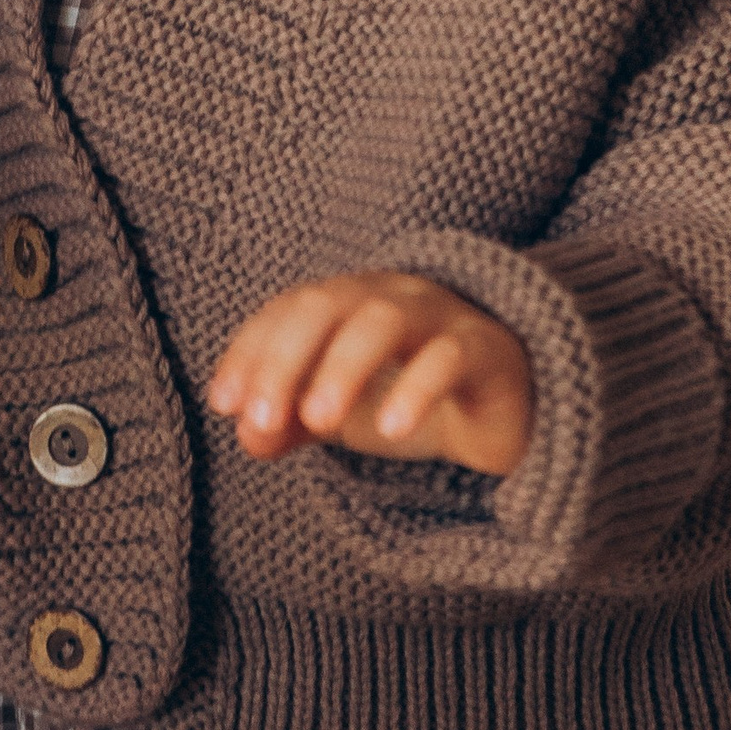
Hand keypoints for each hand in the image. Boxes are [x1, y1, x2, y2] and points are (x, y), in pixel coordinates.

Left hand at [207, 270, 532, 477]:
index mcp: (344, 302)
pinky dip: (417, 388)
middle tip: (261, 419)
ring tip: (320, 422)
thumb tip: (246, 435)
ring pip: (383, 321)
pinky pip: (450, 357)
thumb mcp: (339, 412)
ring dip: (342, 367)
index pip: (285, 310)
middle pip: (325, 305)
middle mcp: (386, 295)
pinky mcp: (486, 351)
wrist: (507, 405)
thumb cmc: (407, 394)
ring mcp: (438, 316)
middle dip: (283, 359)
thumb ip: (289, 421)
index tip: (223, 405)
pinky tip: (393, 428)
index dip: (248, 352)